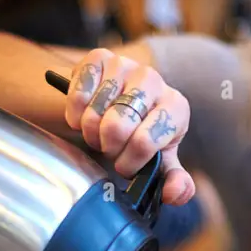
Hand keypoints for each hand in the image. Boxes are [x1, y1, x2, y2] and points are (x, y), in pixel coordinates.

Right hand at [65, 49, 193, 205]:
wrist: (125, 101)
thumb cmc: (145, 134)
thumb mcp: (162, 160)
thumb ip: (175, 181)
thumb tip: (174, 193)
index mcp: (175, 106)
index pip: (144, 142)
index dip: (128, 162)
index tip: (125, 165)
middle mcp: (153, 79)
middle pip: (117, 126)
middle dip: (108, 148)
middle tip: (109, 148)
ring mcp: (125, 64)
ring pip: (94, 112)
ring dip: (90, 132)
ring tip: (98, 133)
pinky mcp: (98, 57)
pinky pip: (78, 91)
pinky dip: (74, 113)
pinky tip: (82, 117)